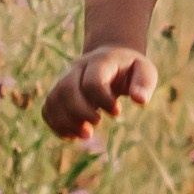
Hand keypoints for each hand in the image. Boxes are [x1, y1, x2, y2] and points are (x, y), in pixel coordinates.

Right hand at [42, 45, 156, 137]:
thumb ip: (145, 83)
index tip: (117, 113)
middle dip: (79, 112)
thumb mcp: (145, 71)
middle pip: (67, 89)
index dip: (103, 100)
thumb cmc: (130, 69)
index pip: (93, 80)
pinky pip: (48, 108)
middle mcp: (77, 68)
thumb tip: (140, 100)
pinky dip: (55, 124)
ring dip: (65, 122)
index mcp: (100, 61)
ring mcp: (64, 79)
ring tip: (85, 135)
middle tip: (95, 126)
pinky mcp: (58, 92)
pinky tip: (71, 136)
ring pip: (53, 99)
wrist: (111, 58)